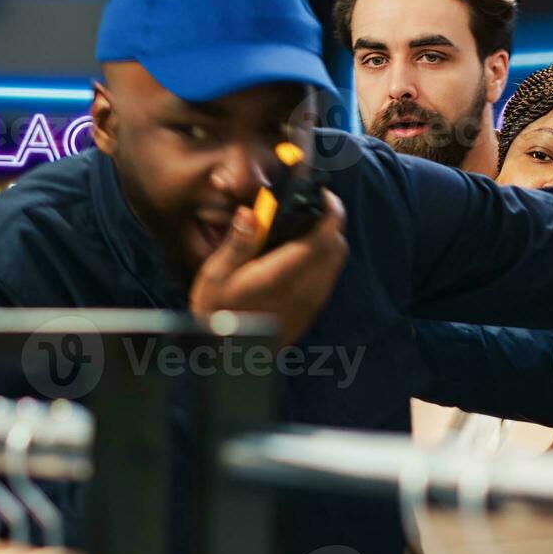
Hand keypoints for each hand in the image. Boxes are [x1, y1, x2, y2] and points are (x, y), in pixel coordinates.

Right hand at [188, 190, 347, 346]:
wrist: (225, 359)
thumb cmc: (215, 313)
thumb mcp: (215, 276)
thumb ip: (238, 243)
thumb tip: (252, 213)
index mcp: (281, 276)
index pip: (322, 239)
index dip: (331, 212)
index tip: (324, 194)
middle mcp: (304, 290)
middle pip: (336, 246)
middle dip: (330, 222)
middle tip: (310, 206)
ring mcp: (311, 304)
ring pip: (336, 262)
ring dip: (328, 241)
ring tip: (304, 228)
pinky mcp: (311, 313)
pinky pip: (328, 278)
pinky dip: (324, 260)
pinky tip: (299, 256)